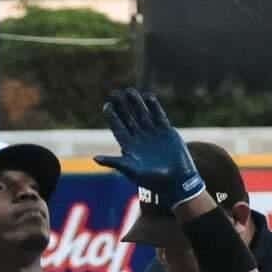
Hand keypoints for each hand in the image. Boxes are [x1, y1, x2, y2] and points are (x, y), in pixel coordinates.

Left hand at [94, 88, 204, 210]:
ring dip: (136, 103)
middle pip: (129, 118)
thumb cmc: (152, 179)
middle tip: (115, 93)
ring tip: (130, 91)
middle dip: (122, 106)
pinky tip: (149, 97)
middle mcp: (140, 138)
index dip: (112, 117)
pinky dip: (154, 107)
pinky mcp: (166, 132)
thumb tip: (95, 159)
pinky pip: (159, 116)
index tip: (107, 105)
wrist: (176, 180)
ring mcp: (153, 134)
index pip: (118, 128)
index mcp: (130, 146)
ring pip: (142, 114)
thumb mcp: (132, 171)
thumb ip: (115, 162)